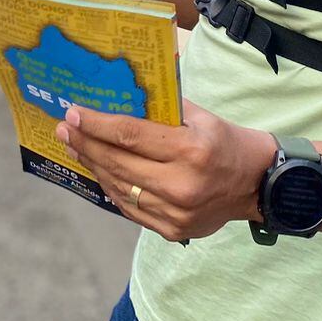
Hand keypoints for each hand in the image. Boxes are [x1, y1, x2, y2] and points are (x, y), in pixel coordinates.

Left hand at [55, 100, 277, 241]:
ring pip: (119, 187)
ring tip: (75, 147)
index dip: (97, 125)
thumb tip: (122, 90)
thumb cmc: (226, 142)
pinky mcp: (172, 230)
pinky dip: (110, 187)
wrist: (257, 185)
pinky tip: (98, 170)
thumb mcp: (200, 115)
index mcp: (190, 150)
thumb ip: (163, 106)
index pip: (130, 135)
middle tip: (64, 129)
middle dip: (86, 144)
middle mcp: (181, 184)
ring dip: (93, 165)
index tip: (73, 113)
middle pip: (118, 163)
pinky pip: (129, 207)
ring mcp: (175, 212)